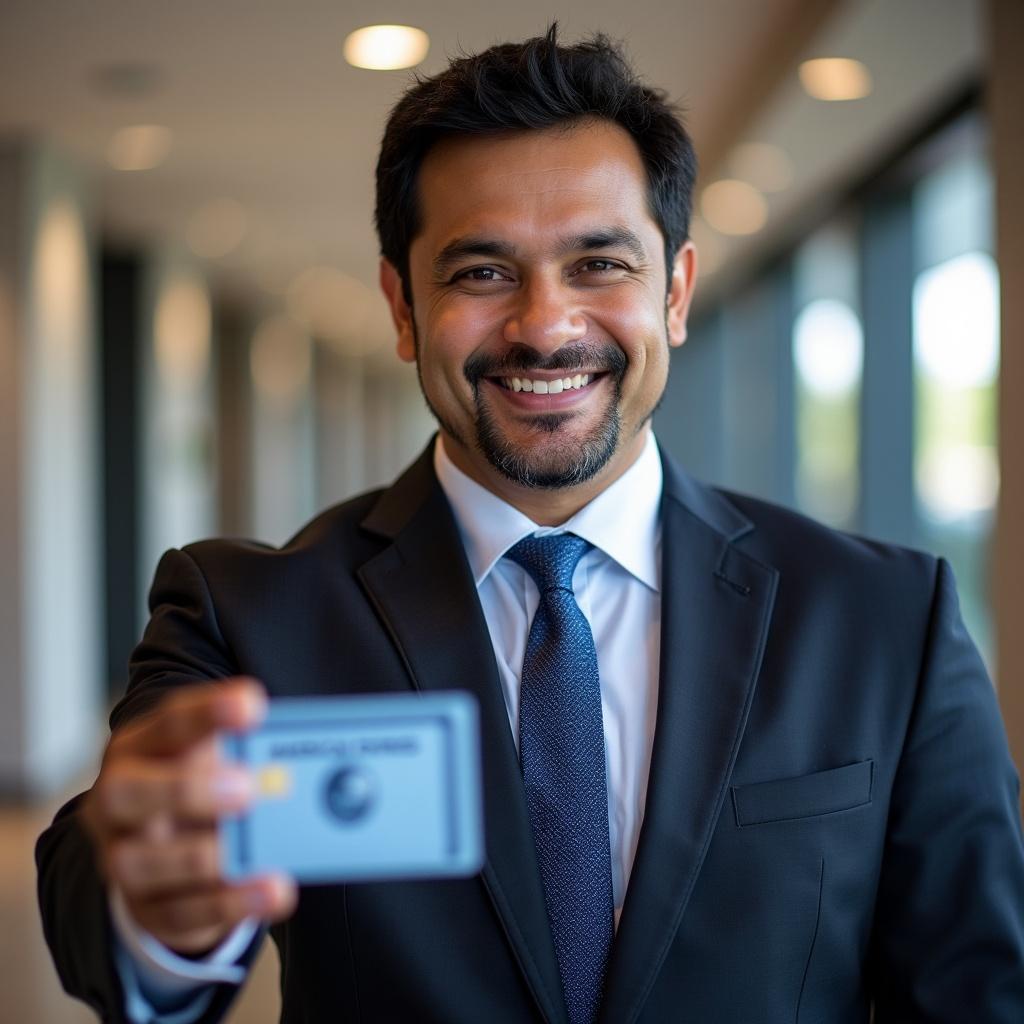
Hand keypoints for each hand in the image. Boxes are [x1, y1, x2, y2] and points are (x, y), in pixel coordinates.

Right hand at [81, 678, 296, 954]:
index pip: (168, 722)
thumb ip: (258, 754)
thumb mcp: (220, 756)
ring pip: (139, 861)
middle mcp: (118, 799)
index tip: (252, 704)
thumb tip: (325, 764)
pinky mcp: (147, 908)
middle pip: (128, 790)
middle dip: (186, 788)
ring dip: (202, 856)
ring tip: (258, 851)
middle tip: (247, 787)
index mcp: (142, 747)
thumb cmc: (200, 783)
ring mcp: (123, 856)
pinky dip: (229, 903)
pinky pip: (179, 911)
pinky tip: (271, 890)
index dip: (208, 712)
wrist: (164, 849)